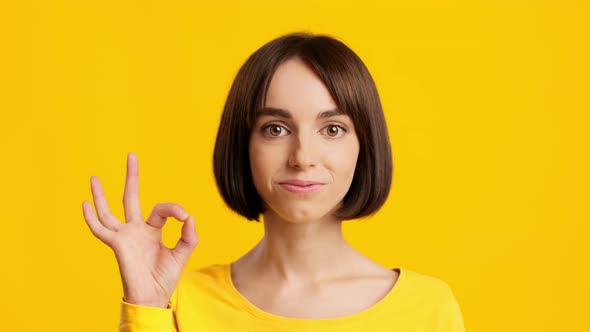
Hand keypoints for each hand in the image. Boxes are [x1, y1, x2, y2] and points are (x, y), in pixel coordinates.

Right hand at [82, 152, 198, 307]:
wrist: (154, 296)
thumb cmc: (165, 277)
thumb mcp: (182, 254)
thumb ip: (189, 236)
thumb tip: (190, 217)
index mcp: (152, 230)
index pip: (162, 209)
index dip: (174, 209)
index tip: (184, 216)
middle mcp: (136, 229)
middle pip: (131, 197)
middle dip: (132, 176)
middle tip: (132, 155)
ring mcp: (124, 236)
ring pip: (109, 211)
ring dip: (101, 195)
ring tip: (93, 177)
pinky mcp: (117, 244)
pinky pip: (100, 230)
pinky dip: (91, 218)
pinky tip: (84, 203)